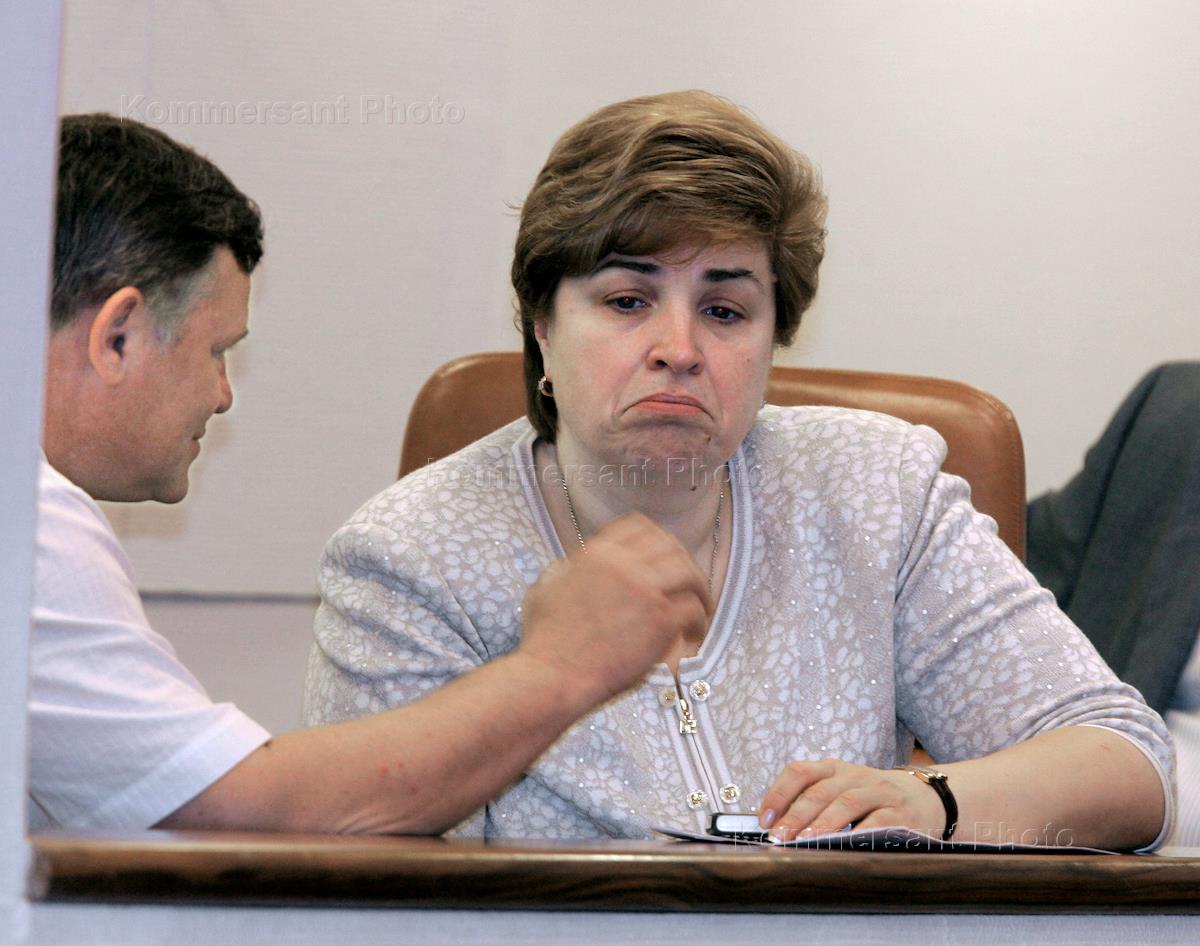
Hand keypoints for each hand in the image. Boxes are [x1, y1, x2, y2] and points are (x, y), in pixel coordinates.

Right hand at [518, 513, 713, 703]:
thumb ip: (567, 568)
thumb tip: (577, 564)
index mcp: (597, 552)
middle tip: (689, 582)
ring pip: (688, 572)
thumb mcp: (546, 587)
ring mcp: (644, 589)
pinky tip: (693, 634)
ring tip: (700, 607)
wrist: (552, 674)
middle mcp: (623, 563)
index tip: (663, 556)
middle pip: (670, 546)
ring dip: (698, 589)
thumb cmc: (544, 640)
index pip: (638, 525)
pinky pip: (692, 608)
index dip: (657, 539)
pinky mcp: (659, 619)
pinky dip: (698, 620)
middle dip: (683, 562)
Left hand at [758, 759, 945, 840]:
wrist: (926, 798)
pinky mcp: (901, 813)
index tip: (764, 818)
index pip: (800, 772)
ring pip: (846, 802)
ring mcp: (879, 792)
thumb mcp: (842, 790)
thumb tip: (775, 827)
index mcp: (834, 769)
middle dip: (795, 814)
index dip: (778, 793)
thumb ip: (814, 801)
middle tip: (779, 836)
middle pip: (819, 791)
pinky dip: (860, 832)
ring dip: (822, 823)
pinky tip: (845, 844)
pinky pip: (878, 821)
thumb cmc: (872, 798)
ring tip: (805, 840)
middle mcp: (854, 776)